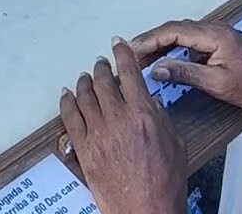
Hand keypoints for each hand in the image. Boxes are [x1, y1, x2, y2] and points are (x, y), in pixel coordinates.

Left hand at [60, 38, 187, 213]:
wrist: (145, 210)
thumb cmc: (165, 183)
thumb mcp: (175, 143)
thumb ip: (160, 117)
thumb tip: (148, 101)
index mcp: (144, 114)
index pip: (129, 73)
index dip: (122, 54)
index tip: (117, 44)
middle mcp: (118, 119)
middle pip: (103, 81)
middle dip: (101, 68)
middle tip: (101, 63)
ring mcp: (98, 133)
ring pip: (84, 96)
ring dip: (84, 82)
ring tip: (85, 76)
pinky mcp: (83, 148)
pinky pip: (69, 117)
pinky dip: (67, 102)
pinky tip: (66, 94)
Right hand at [130, 19, 241, 112]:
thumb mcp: (218, 83)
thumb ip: (186, 73)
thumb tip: (156, 69)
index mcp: (214, 35)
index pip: (172, 31)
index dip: (148, 39)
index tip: (129, 47)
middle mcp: (214, 29)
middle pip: (174, 29)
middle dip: (150, 41)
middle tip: (128, 54)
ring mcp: (218, 35)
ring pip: (181, 34)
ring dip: (161, 45)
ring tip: (141, 58)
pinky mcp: (220, 43)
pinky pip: (191, 41)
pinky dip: (174, 49)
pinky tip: (165, 62)